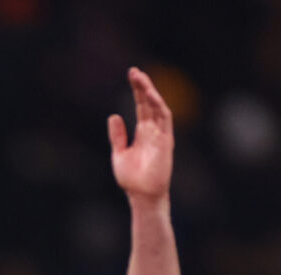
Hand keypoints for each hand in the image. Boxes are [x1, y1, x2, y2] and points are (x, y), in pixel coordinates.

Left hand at [110, 67, 174, 203]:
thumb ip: (118, 135)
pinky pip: (165, 118)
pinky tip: (151, 95)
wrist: (141, 195)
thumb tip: (114, 115)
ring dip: (150, 92)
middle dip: (142, 86)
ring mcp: (161, 134)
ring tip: (140, 78)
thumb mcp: (119, 153)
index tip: (131, 75)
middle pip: (149, 102)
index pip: (141, 106)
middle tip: (134, 71)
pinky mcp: (166, 140)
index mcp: (142, 132)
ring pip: (158, 107)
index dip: (137, 91)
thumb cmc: (132, 179)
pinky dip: (159, 106)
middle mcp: (153, 130)